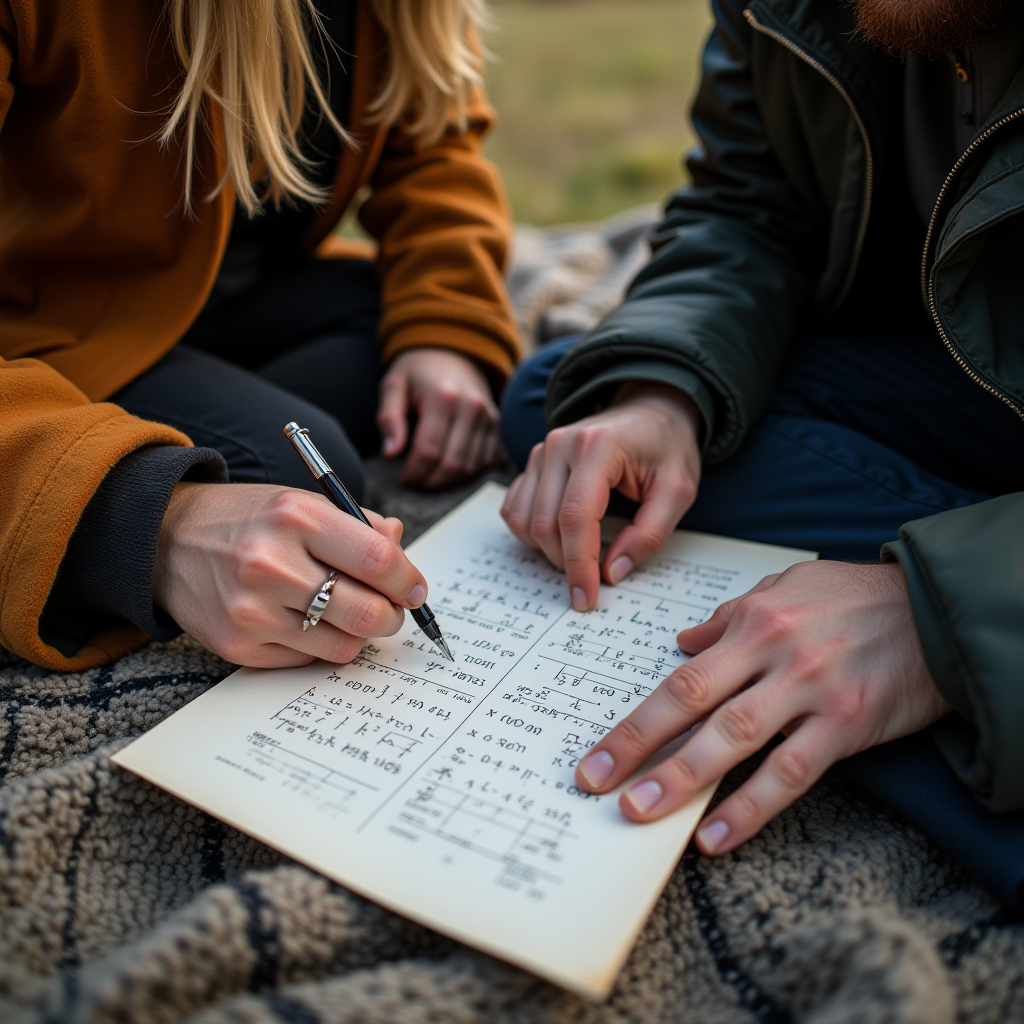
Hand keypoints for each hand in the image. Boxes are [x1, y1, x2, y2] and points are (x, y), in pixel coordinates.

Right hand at [153, 482, 428, 667]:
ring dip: (357, 633)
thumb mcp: (304, 503)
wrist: (167, 539)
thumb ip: (360, 526)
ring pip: (344, 645)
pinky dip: (319, 644)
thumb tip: (402, 552)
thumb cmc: (249, 519)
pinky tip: (304, 620)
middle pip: (368, 613)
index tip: (415, 589)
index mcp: (296, 516)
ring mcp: (252, 610)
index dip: (409, 581)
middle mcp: (271, 564)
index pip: (379, 560)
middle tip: (391, 609)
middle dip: (393, 616)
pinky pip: (308, 659)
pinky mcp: (238, 645)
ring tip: (346, 612)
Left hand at [377, 348, 499, 488]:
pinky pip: (485, 461)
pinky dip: (466, 472)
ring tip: (428, 478)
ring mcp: (487, 416)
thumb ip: (389, 418)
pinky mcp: (496, 424)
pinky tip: (447, 469)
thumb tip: (390, 453)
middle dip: (429, 481)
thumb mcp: (394, 386)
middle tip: (413, 482)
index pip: (428, 450)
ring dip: (447, 481)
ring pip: (470, 467)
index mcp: (443, 397)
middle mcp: (471, 407)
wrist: (451, 351)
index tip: (402, 478)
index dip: (413, 472)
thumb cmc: (418, 370)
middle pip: (451, 464)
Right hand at [501, 382, 701, 610]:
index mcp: (597, 448)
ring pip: (523, 520)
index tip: (586, 598)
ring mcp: (540, 452)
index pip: (575, 517)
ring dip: (547, 551)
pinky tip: (562, 538)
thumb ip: (649, 534)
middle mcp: (559, 445)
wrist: (651, 409)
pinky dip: (531, 534)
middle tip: (596, 577)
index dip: (578, 564)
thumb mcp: (678, 491)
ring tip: (582, 554)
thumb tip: (611, 572)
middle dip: (566, 563)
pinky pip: (514, 509)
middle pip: (545, 524)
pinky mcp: (533, 462)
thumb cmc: (666, 448)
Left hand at [574, 561, 951, 853]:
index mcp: (752, 620)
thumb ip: (729, 618)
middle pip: (692, 703)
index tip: (596, 754)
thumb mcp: (785, 588)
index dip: (633, 719)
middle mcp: (773, 653)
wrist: (934, 609)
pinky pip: (792, 772)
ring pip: (735, 740)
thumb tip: (682, 644)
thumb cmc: (853, 597)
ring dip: (682, 778)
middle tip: (595, 783)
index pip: (679, 677)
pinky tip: (716, 835)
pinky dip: (752, 807)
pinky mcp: (847, 724)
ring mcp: (810, 690)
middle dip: (638, 746)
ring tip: (641, 812)